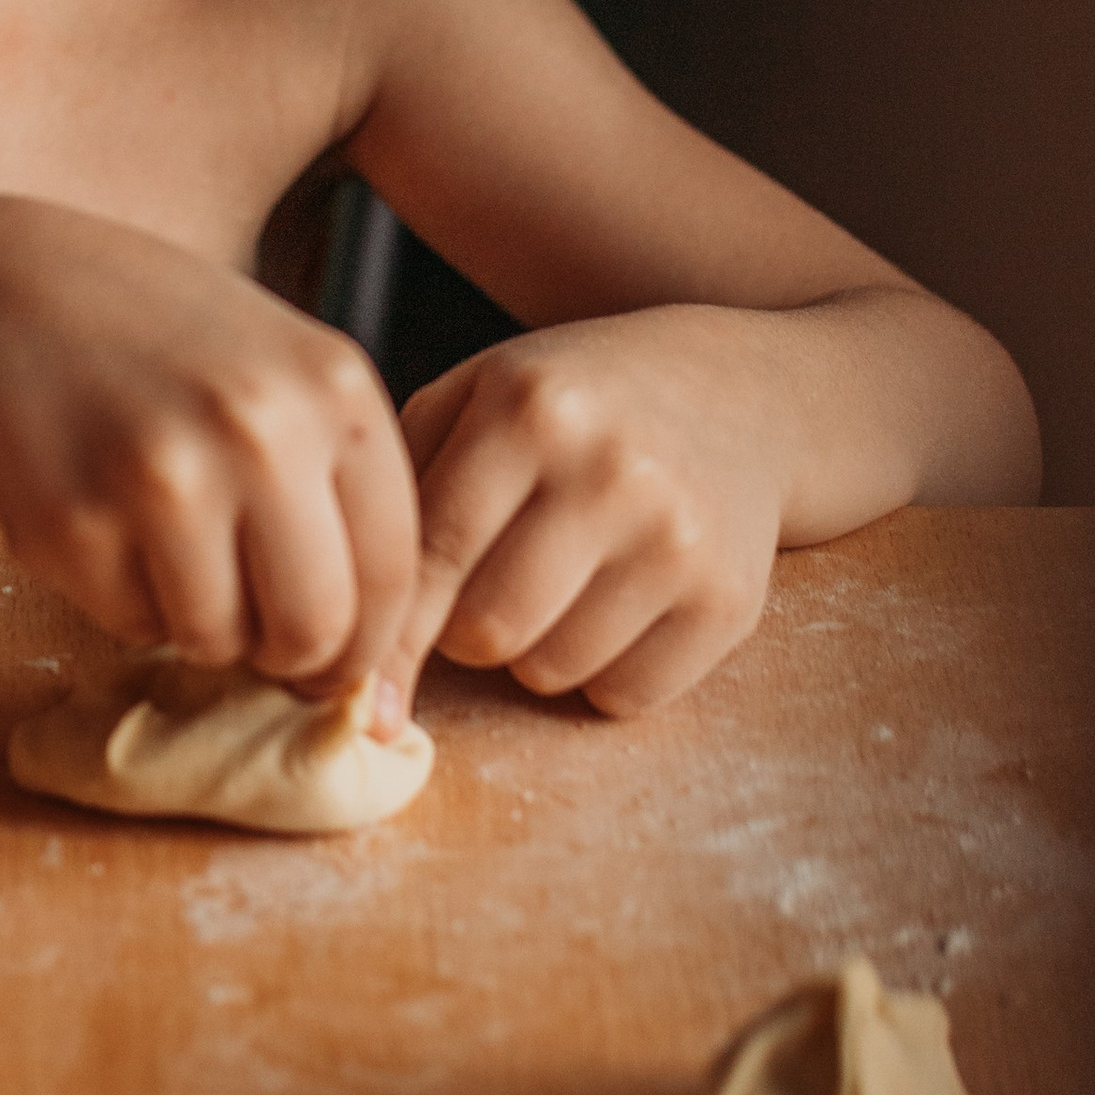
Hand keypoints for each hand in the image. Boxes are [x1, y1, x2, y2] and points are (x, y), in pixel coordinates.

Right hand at [0, 199, 420, 698]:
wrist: (13, 287)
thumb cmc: (165, 339)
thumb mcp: (284, 370)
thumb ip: (338, 486)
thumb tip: (368, 654)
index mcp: (335, 387)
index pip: (393, 570)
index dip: (370, 642)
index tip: (342, 663)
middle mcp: (260, 431)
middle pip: (314, 631)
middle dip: (288, 657)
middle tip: (258, 635)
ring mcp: (165, 478)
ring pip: (219, 642)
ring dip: (199, 622)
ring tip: (170, 545)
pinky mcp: (77, 523)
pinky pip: (131, 625)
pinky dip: (126, 599)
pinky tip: (108, 520)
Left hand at [394, 318, 786, 718]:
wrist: (737, 396)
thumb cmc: (572, 406)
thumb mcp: (478, 397)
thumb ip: (405, 490)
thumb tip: (357, 642)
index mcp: (530, 408)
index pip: (432, 556)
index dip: (389, 632)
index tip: (361, 686)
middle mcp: (610, 469)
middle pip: (487, 631)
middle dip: (468, 630)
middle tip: (490, 586)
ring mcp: (678, 538)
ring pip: (552, 673)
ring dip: (536, 650)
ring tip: (562, 582)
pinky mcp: (729, 602)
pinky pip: (625, 698)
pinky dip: (604, 673)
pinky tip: (619, 605)